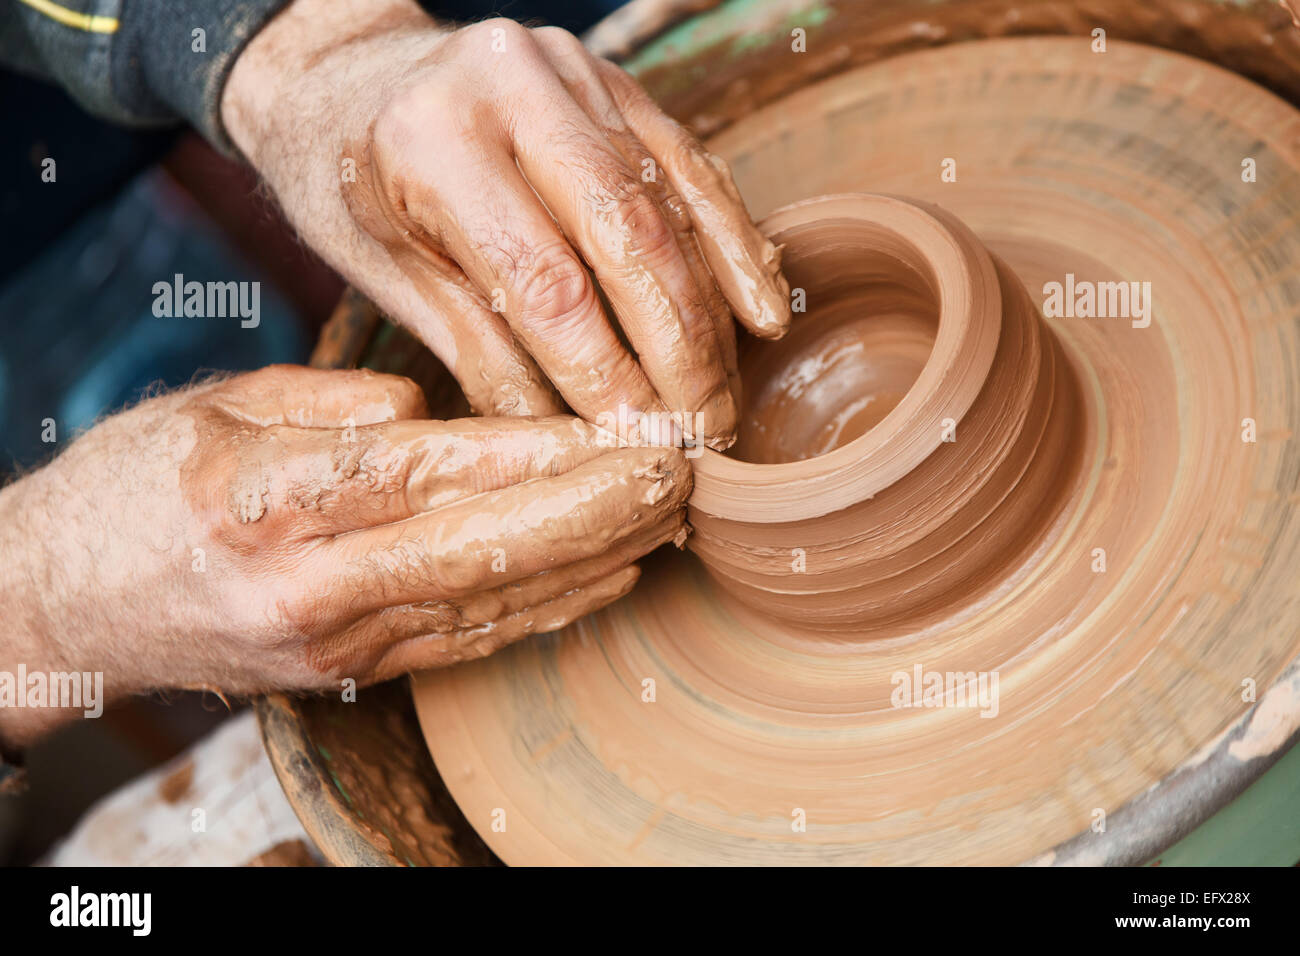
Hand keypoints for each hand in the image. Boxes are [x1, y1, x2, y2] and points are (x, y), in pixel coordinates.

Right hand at [0, 366, 688, 745]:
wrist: (65, 604)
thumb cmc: (139, 487)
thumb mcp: (218, 408)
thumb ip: (332, 407)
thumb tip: (434, 415)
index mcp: (271, 498)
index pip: (432, 471)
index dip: (542, 455)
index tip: (628, 431)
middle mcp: (312, 584)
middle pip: (482, 547)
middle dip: (597, 510)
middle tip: (684, 471)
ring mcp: (337, 641)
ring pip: (492, 601)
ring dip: (593, 560)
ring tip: (671, 515)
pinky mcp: (354, 671)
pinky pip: (470, 639)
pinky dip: (548, 608)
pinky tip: (610, 576)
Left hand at [220, 0, 789, 446]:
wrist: (344, 73)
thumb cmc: (347, 181)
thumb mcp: (384, 272)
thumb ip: (479, 349)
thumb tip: (566, 442)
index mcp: (431, 141)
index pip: (545, 281)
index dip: (605, 373)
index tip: (637, 445)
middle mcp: (510, 85)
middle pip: (631, 236)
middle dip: (680, 350)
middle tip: (704, 433)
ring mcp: (572, 68)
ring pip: (671, 202)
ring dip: (711, 310)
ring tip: (727, 395)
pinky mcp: (612, 77)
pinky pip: (690, 165)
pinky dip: (730, 241)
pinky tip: (759, 309)